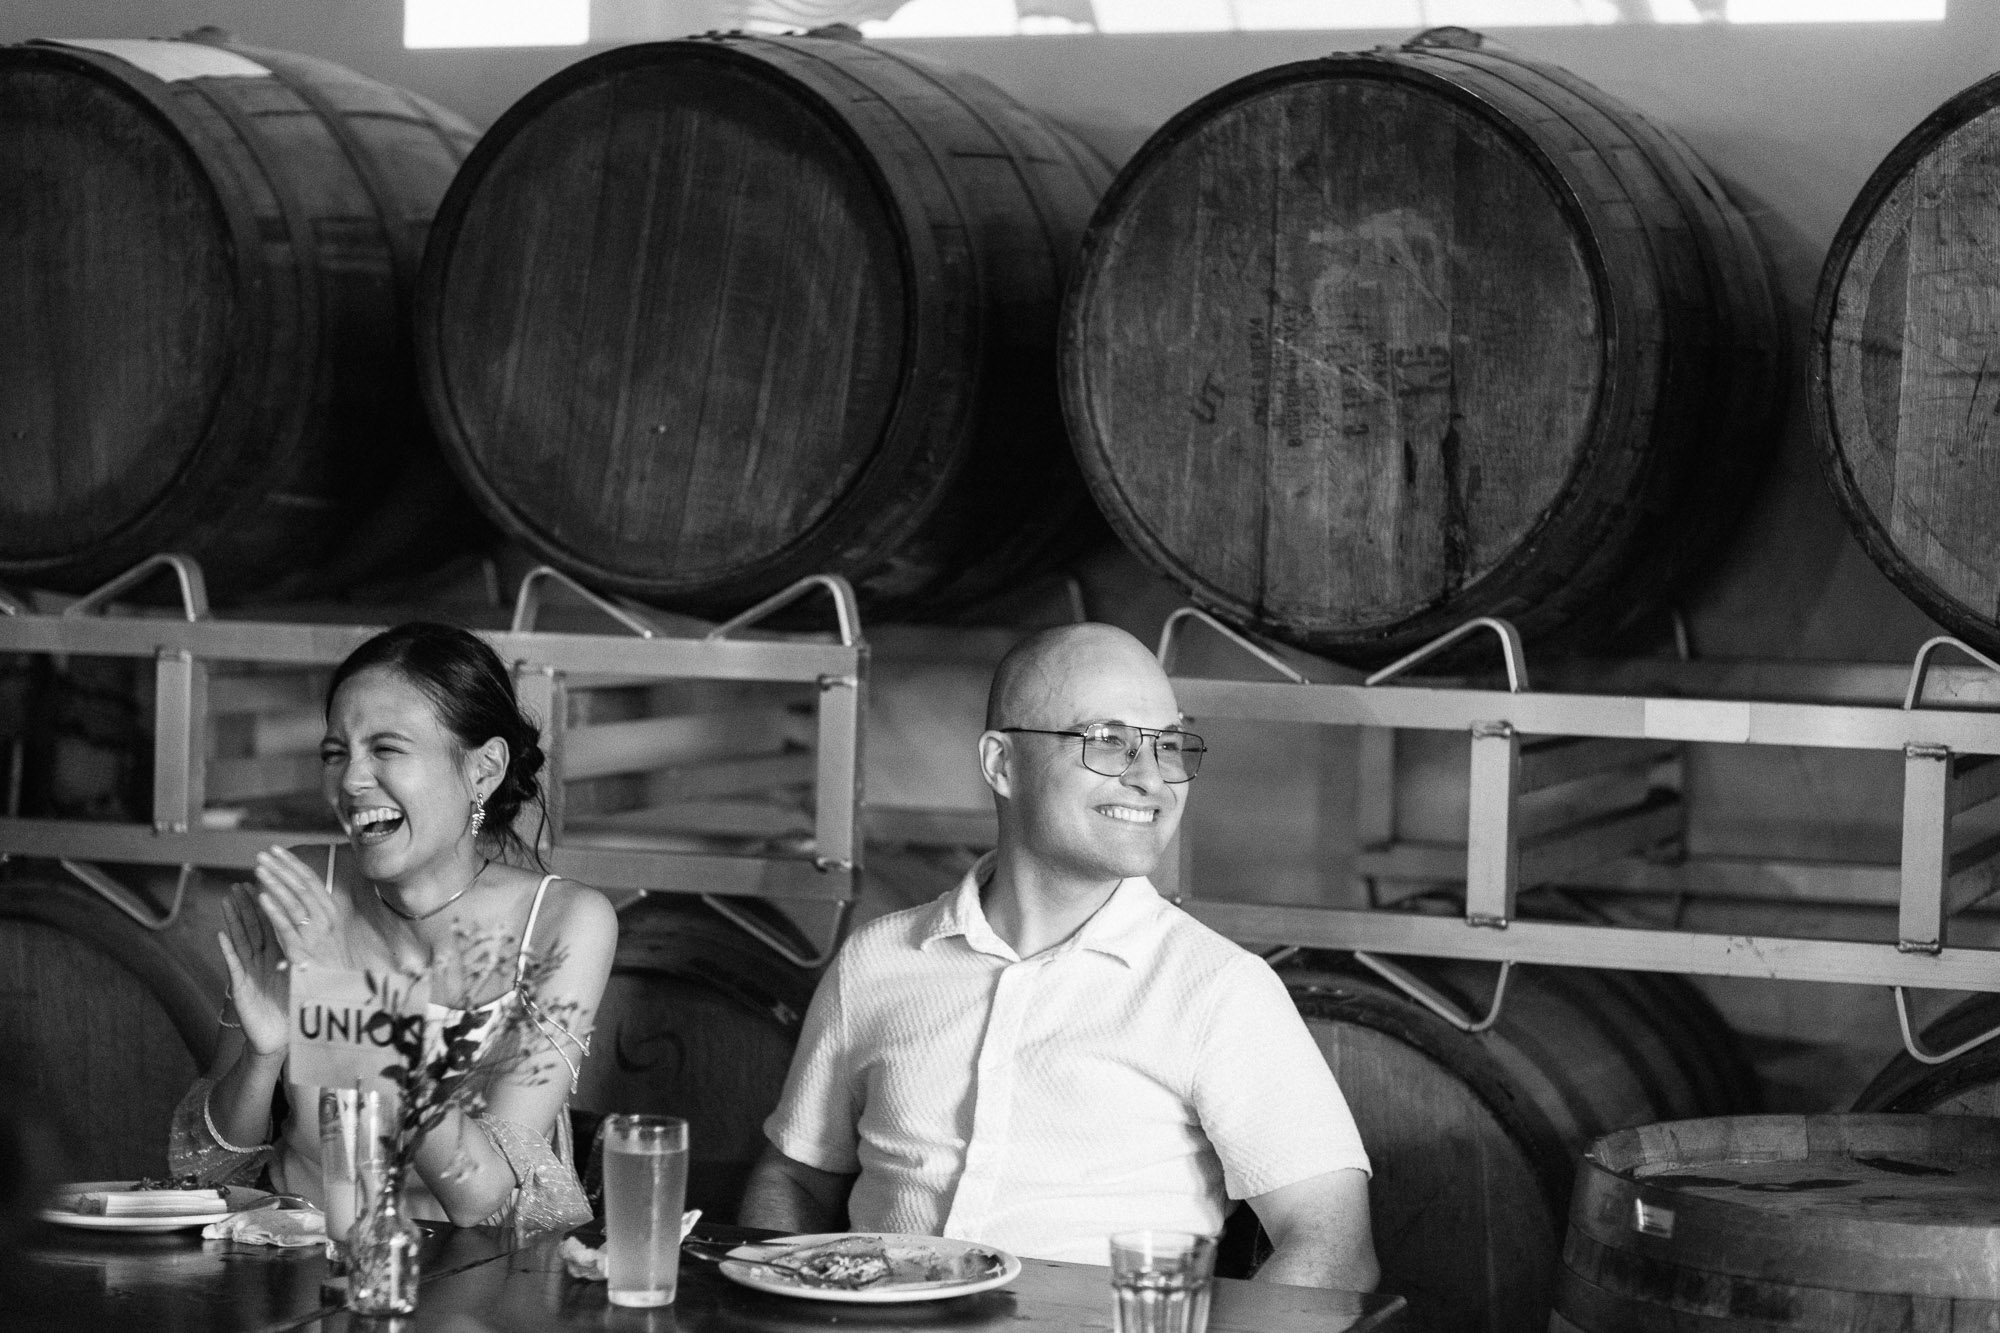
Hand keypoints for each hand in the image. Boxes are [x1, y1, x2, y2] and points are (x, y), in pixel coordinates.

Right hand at [219, 883, 289, 1056]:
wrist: (277, 1037)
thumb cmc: (288, 1005)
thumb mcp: (300, 977)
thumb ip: (303, 957)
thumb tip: (320, 934)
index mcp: (277, 955)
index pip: (273, 925)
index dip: (270, 905)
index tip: (267, 883)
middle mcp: (261, 960)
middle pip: (253, 927)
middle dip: (247, 905)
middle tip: (240, 883)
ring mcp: (249, 972)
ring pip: (241, 941)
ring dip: (233, 920)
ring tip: (226, 899)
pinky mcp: (240, 987)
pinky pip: (234, 966)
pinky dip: (228, 951)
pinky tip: (221, 936)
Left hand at [253, 846, 354, 970]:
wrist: (336, 991)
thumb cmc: (328, 959)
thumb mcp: (325, 930)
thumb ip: (312, 911)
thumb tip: (295, 888)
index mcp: (330, 912)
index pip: (311, 881)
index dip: (292, 864)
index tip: (276, 850)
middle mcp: (325, 920)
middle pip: (302, 887)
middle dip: (281, 868)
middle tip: (262, 854)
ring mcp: (314, 935)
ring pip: (294, 902)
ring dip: (276, 883)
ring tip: (259, 869)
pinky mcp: (301, 950)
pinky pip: (286, 926)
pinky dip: (274, 910)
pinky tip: (261, 897)